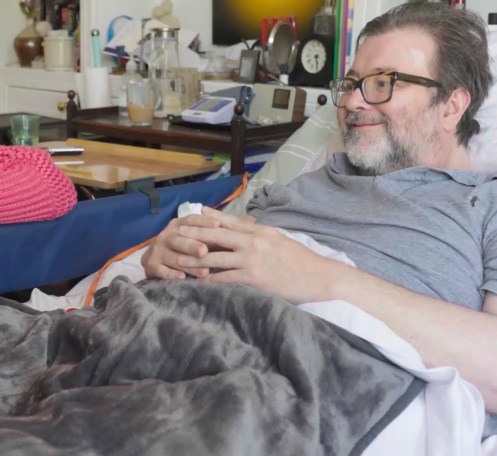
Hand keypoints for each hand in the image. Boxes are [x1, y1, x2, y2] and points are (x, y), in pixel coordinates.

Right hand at [141, 212, 221, 279]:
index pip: (190, 221)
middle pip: (179, 240)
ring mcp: (158, 251)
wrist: (156, 260)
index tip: (218, 224)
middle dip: (192, 245)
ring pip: (173, 258)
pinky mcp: (152, 266)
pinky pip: (162, 271)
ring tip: (204, 271)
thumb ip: (212, 232)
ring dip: (188, 265)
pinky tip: (182, 277)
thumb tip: (240, 223)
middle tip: (204, 251)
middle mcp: (166, 236)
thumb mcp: (196, 236)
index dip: (203, 222)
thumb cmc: (183, 246)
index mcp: (177, 225)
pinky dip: (171, 274)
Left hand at [173, 207, 333, 302]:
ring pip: (215, 258)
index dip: (210, 218)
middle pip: (216, 236)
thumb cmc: (301, 260)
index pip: (229, 222)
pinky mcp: (253, 278)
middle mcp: (253, 242)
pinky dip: (209, 280)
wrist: (319, 277)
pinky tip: (197, 282)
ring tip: (178, 260)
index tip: (194, 214)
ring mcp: (252, 260)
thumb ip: (260, 233)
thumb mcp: (279, 239)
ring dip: (195, 259)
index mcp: (259, 231)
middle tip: (176, 233)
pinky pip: (224, 279)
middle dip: (194, 234)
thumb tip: (246, 226)